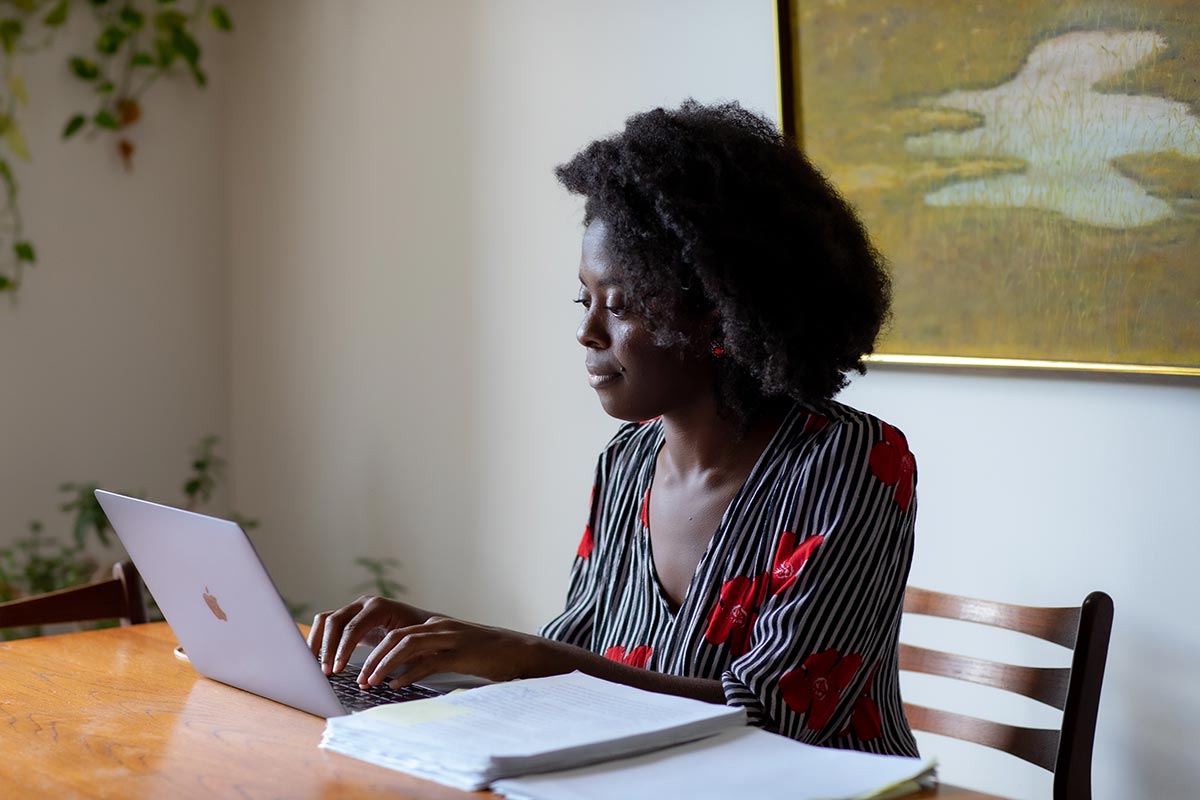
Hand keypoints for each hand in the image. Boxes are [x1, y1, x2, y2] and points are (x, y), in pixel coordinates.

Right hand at [307, 595, 428, 675]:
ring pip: (326, 621)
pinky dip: (318, 640)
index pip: (353, 627)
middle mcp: (364, 604)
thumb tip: (371, 680)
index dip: (343, 649)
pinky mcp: (348, 618)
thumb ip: (390, 658)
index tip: (337, 669)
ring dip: (318, 643)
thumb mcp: (409, 646)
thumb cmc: (419, 637)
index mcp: (379, 607)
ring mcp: (354, 609)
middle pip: (335, 621)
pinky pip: (326, 625)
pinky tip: (316, 658)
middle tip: (326, 672)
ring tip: (316, 666)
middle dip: (327, 648)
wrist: (424, 625)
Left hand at [355, 616, 549, 688]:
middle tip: (360, 677)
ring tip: (371, 682)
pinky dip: (409, 674)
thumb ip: (430, 655)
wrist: (518, 651)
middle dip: (374, 658)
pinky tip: (396, 685)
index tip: (363, 670)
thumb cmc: (486, 655)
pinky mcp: (461, 654)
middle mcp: (440, 628)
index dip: (376, 651)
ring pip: (407, 646)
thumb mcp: (453, 651)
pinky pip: (428, 662)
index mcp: (436, 626)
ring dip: (385, 664)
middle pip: (396, 637)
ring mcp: (450, 639)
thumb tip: (402, 672)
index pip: (396, 634)